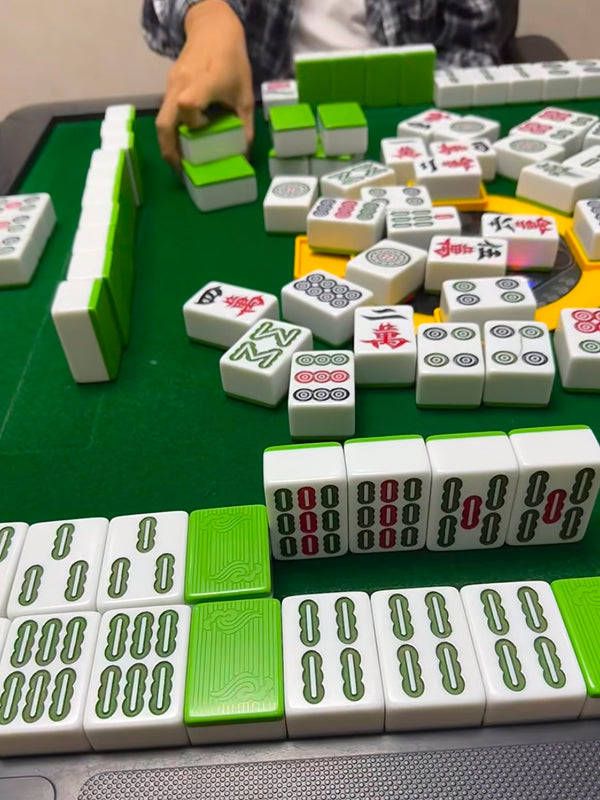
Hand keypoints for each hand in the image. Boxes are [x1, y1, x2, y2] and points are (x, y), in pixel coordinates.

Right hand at [156, 0, 253, 169]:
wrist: (213, 30)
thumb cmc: (233, 62)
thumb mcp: (245, 95)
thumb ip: (245, 126)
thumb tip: (243, 157)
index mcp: (204, 83)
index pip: (188, 104)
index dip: (193, 122)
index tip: (206, 129)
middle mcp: (182, 85)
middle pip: (164, 123)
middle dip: (170, 151)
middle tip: (181, 170)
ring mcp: (172, 85)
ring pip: (161, 120)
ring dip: (169, 143)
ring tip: (181, 162)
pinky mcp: (169, 86)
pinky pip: (166, 112)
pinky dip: (172, 130)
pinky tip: (184, 140)